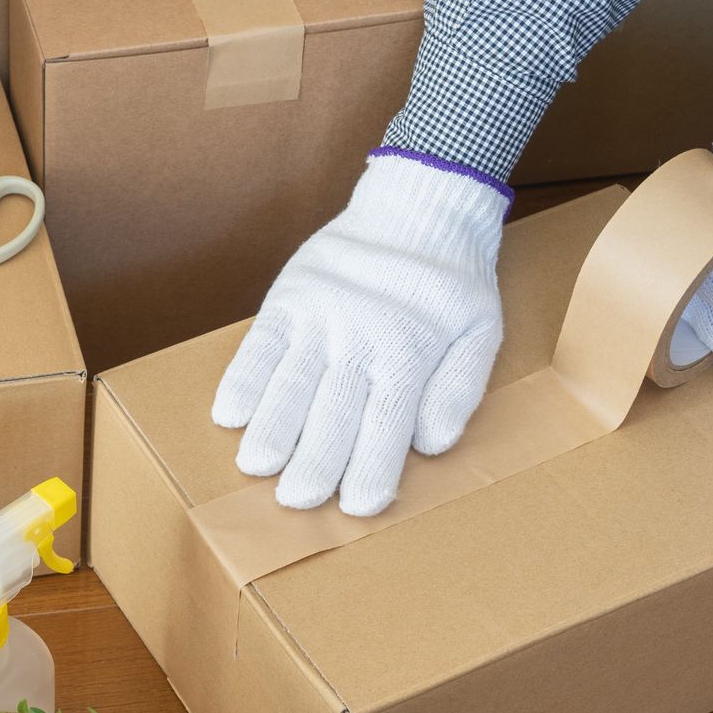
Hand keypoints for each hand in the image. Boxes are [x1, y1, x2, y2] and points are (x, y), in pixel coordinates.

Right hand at [211, 149, 511, 515]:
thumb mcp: (481, 331)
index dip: (370, 469)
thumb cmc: (451, 282)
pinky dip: (242, 379)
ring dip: (272, 427)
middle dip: (314, 461)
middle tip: (297, 500)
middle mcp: (360, 337)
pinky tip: (230, 415)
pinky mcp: (288, 297)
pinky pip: (259, 344)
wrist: (418, 206)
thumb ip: (459, 388)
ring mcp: (319, 316)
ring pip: (290, 381)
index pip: (387, 423)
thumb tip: (431, 442)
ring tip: (256, 466)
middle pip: (333, 411)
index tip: (356, 506)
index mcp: (410, 352)